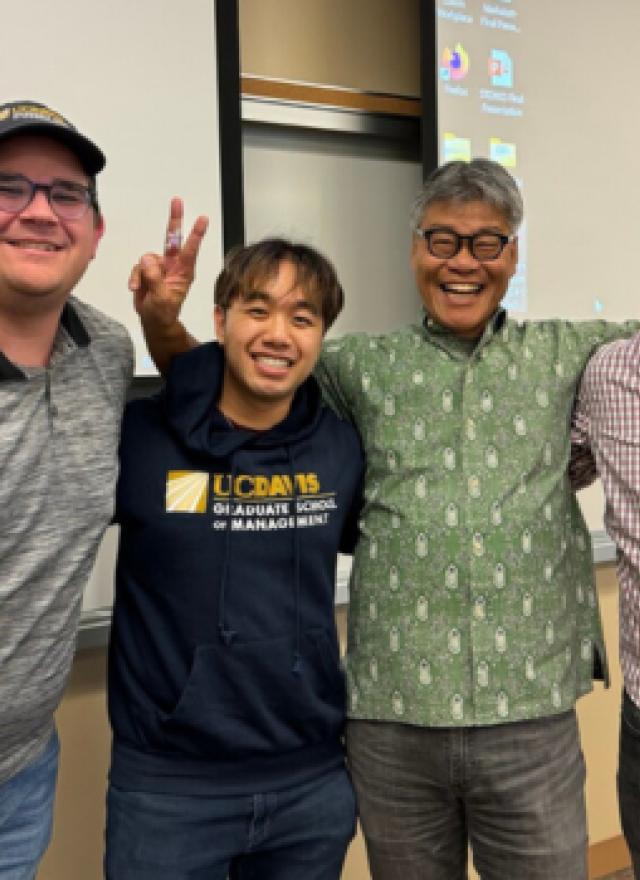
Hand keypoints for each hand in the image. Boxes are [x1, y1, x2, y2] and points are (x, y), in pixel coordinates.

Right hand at [130, 197, 208, 327]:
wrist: (153, 321)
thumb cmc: (163, 313)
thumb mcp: (161, 299)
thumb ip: (154, 279)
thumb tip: (147, 260)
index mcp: (183, 272)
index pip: (190, 250)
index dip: (196, 234)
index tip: (204, 219)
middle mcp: (173, 265)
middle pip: (172, 239)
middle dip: (175, 220)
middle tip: (177, 201)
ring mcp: (159, 267)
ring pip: (148, 257)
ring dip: (141, 272)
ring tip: (140, 287)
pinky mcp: (147, 270)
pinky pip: (138, 267)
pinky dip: (134, 277)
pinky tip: (135, 288)